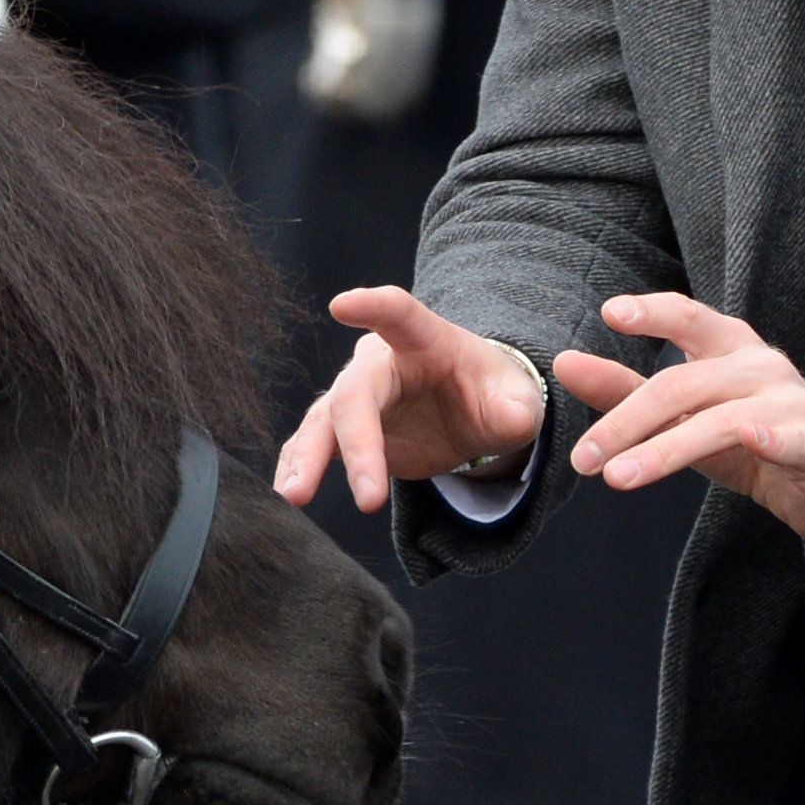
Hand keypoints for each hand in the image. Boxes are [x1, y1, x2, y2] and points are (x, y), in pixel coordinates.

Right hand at [276, 286, 548, 512]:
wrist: (469, 413)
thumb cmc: (491, 394)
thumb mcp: (517, 401)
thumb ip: (516, 409)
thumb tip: (509, 419)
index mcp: (425, 339)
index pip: (398, 314)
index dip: (372, 307)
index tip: (341, 305)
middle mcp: (380, 362)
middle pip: (355, 393)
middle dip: (357, 444)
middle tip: (369, 499)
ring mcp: (355, 396)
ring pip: (323, 422)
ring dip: (307, 459)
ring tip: (294, 497)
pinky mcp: (342, 431)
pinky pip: (310, 445)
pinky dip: (297, 467)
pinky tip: (287, 495)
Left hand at [556, 293, 804, 552]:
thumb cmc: (754, 440)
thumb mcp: (686, 416)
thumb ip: (628, 391)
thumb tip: (564, 363)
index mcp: (730, 348)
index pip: (688, 317)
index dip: (653, 312)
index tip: (611, 313)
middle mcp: (761, 366)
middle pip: (684, 382)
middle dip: (626, 420)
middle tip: (582, 458)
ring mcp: (790, 404)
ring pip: (720, 419)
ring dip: (664, 449)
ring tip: (617, 478)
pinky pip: (787, 439)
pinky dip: (768, 438)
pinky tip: (748, 440)